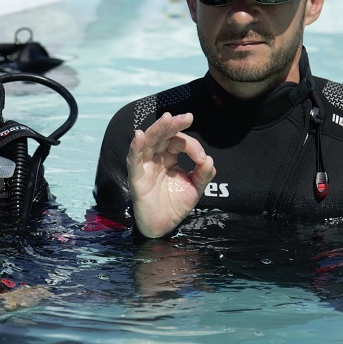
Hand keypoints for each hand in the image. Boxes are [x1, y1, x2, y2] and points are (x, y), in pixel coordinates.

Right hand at [127, 112, 214, 237]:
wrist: (164, 226)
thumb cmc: (176, 204)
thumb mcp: (196, 187)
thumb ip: (203, 174)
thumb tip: (209, 160)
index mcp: (169, 157)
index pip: (178, 142)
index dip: (191, 145)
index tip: (202, 158)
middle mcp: (156, 158)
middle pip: (162, 135)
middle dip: (173, 125)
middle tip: (187, 117)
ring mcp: (145, 166)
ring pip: (148, 142)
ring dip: (157, 129)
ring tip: (167, 118)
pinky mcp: (136, 178)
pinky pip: (134, 160)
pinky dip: (135, 147)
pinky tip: (138, 136)